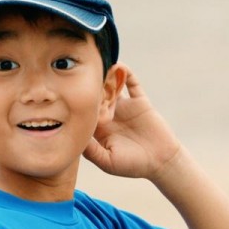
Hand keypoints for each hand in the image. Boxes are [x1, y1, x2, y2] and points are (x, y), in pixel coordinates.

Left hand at [84, 66, 181, 180]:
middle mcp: (110, 115)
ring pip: (112, 87)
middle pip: (96, 95)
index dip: (77, 103)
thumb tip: (75, 135)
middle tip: (78, 72)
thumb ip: (91, 150)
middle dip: (89, 85)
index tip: (68, 93)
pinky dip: (126, 73)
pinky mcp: (139, 101)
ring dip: (105, 76)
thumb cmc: (132, 165)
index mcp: (99, 129)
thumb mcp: (106, 161)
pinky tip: (119, 65)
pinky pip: (132, 84)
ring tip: (97, 63)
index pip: (84, 111)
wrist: (161, 162)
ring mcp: (124, 107)